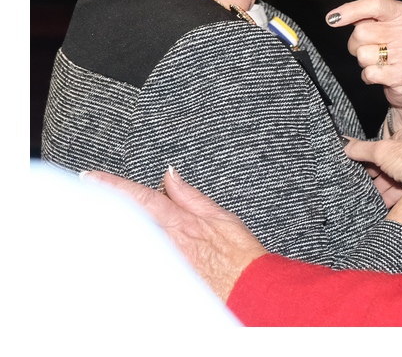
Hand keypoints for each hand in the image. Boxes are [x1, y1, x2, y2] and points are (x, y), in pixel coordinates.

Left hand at [85, 168, 265, 301]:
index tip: (89, 178)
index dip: (112, 185)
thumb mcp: (221, 216)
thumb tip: (171, 177)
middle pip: (126, 221)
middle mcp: (166, 242)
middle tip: (90, 196)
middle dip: (107, 208)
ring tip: (104, 221)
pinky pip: (140, 261)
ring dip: (117, 229)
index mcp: (180, 222)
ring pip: (130, 240)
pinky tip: (124, 250)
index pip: (139, 197)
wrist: (247, 288)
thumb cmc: (240, 255)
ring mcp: (162, 261)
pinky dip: (131, 250)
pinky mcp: (163, 277)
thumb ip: (190, 196)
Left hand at [328, 0, 401, 135]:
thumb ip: (367, 18)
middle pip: (362, 32)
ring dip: (364, 62)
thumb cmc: (397, 51)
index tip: (332, 18)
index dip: (351, 10)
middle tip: (370, 49)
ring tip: (379, 62)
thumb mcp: (389, 27)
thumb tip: (336, 17)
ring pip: (362, 55)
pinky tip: (382, 75)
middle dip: (356, 44)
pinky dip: (369, 76)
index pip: (376, 4)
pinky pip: (369, 73)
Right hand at [344, 128, 401, 255]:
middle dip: (378, 175)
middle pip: (393, 164)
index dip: (375, 155)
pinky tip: (381, 205)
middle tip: (363, 182)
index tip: (362, 165)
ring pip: (399, 181)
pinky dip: (393, 200)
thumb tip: (345, 145)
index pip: (389, 144)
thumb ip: (361, 148)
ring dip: (384, 189)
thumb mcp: (381, 150)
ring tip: (368, 196)